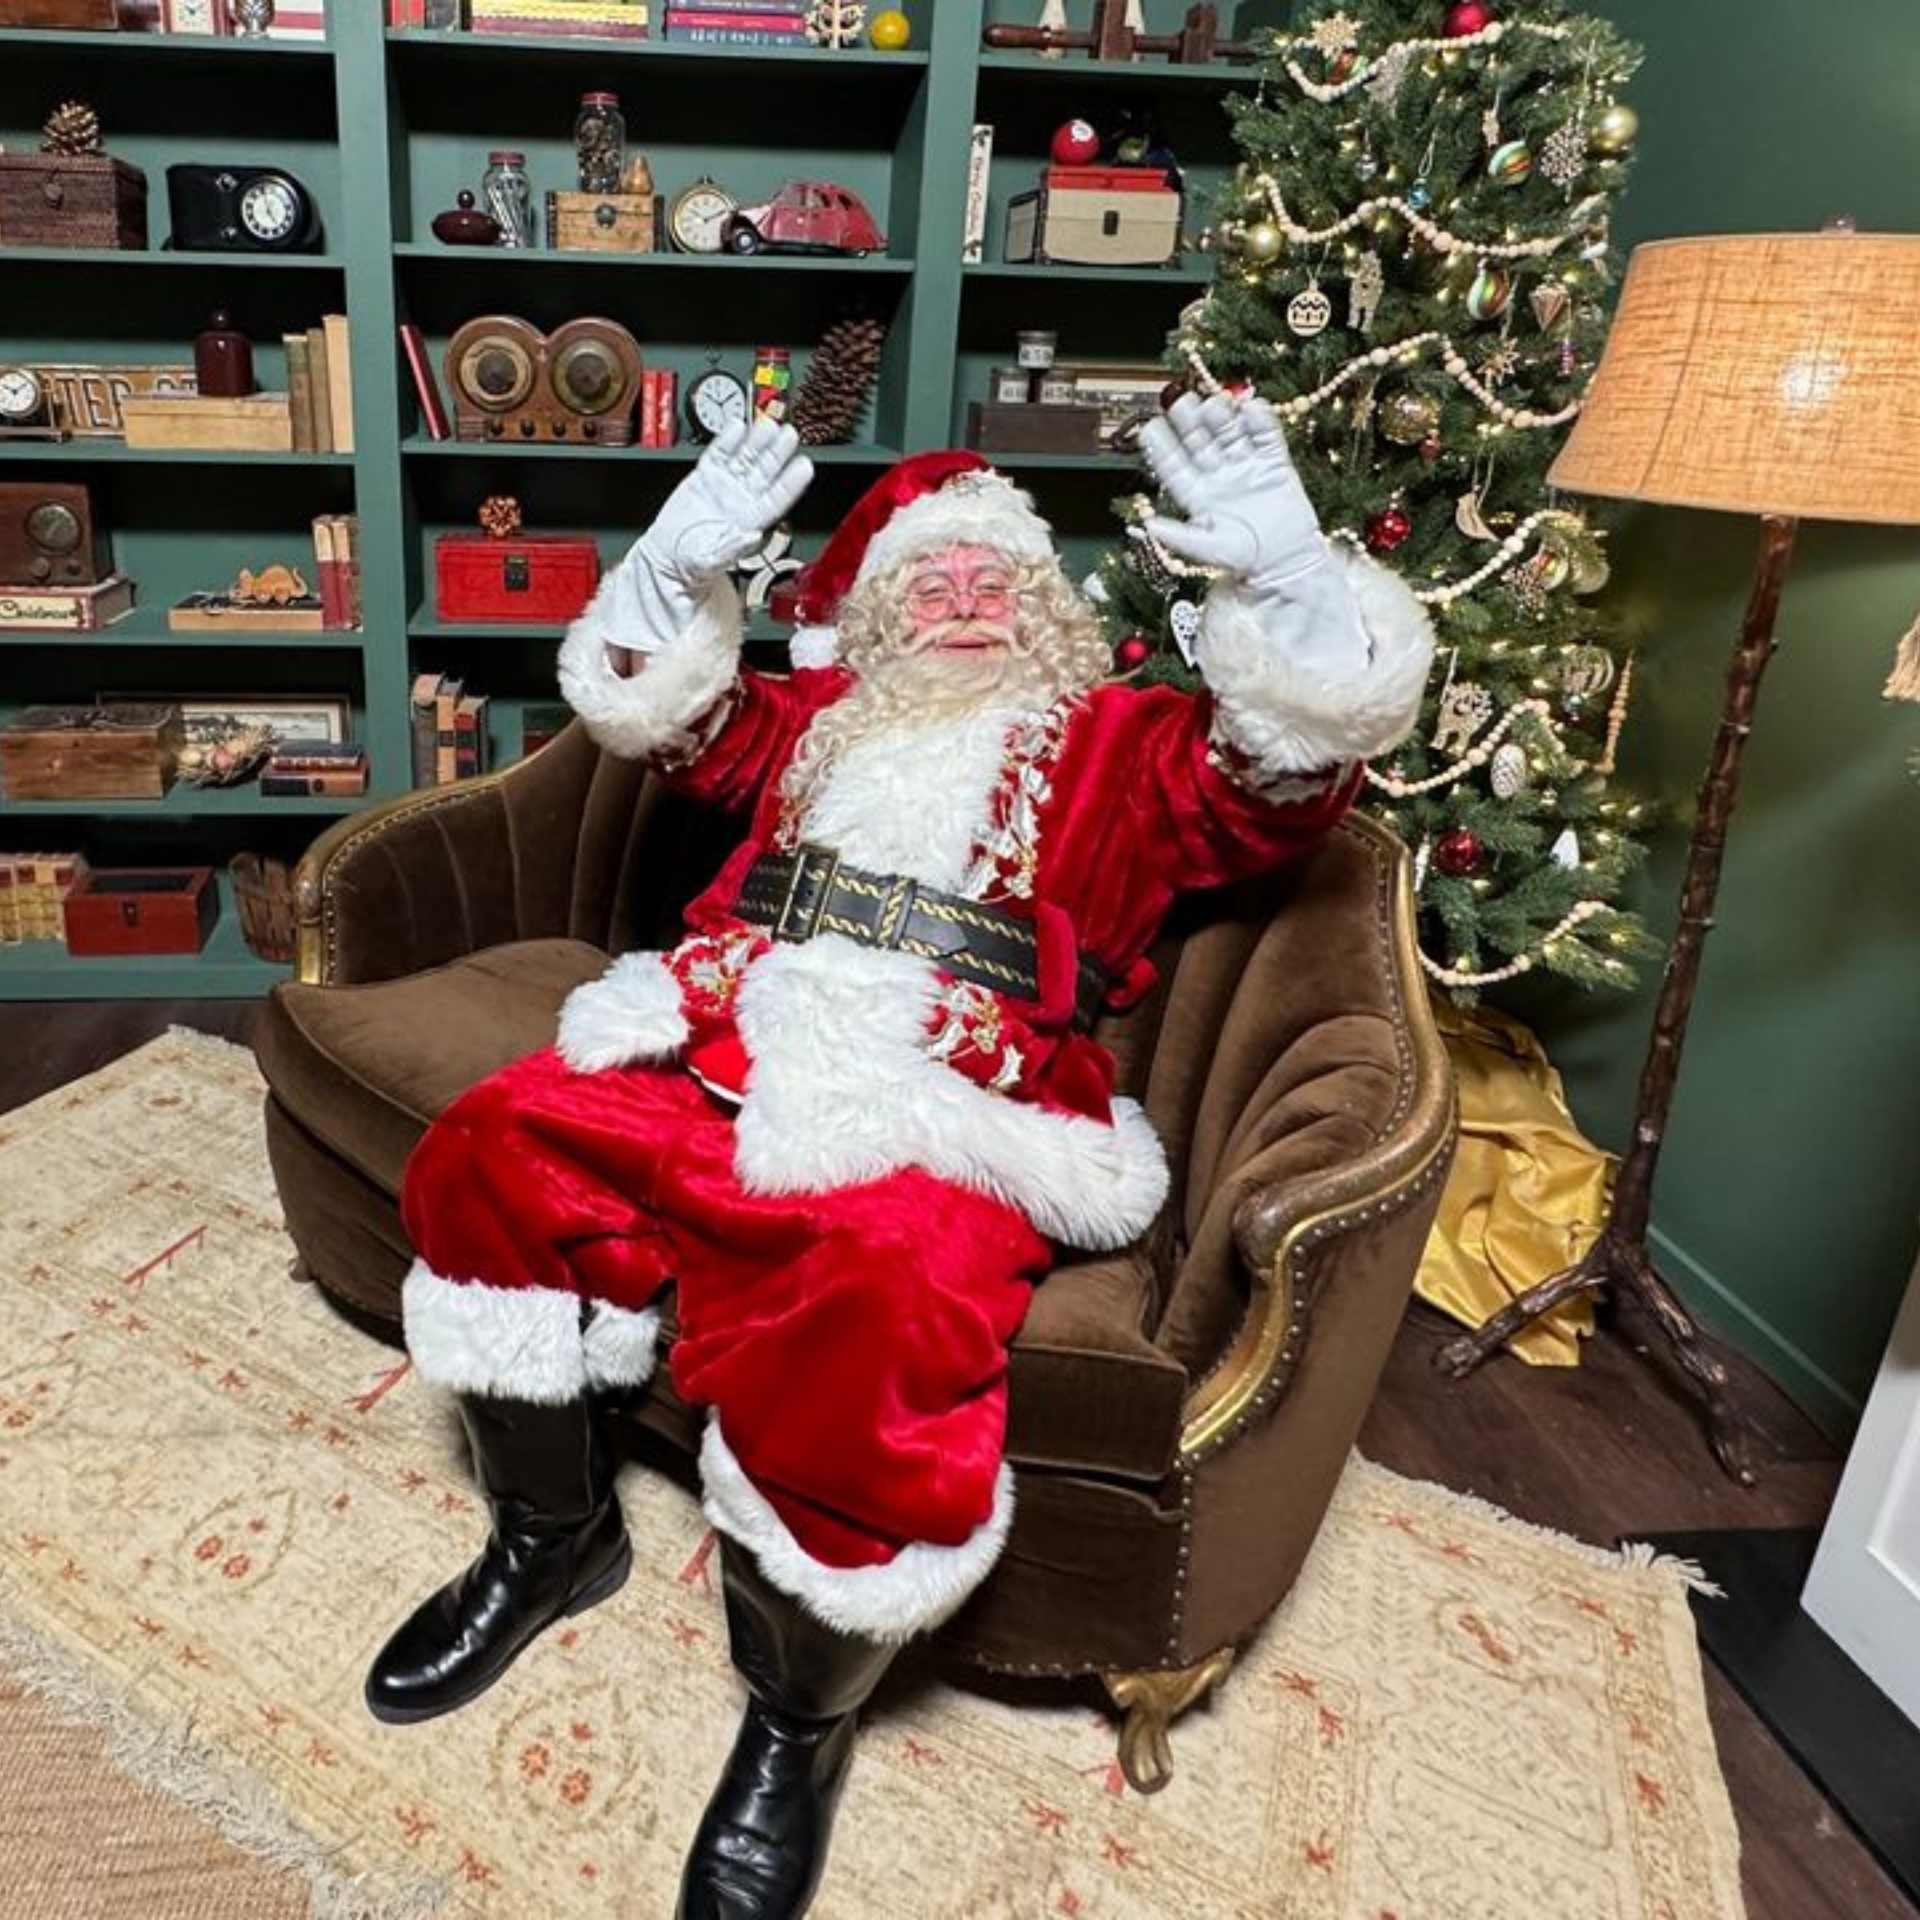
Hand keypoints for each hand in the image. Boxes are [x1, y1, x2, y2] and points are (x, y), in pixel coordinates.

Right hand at [601, 416, 811, 665]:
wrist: (667, 557)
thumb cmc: (692, 564)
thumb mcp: (712, 560)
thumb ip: (733, 547)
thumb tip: (751, 536)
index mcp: (750, 520)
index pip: (778, 498)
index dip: (792, 482)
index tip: (804, 466)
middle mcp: (742, 500)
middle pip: (765, 472)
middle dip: (777, 453)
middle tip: (789, 434)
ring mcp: (724, 486)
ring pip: (745, 458)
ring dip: (757, 441)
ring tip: (767, 424)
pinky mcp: (704, 476)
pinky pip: (718, 454)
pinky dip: (727, 440)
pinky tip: (737, 426)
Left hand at [1135, 391, 1323, 589]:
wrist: (1286, 561)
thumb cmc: (1244, 559)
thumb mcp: (1208, 549)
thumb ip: (1180, 537)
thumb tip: (1148, 526)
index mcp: (1197, 493)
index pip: (1173, 465)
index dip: (1162, 447)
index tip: (1150, 429)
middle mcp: (1217, 474)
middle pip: (1199, 440)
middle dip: (1190, 422)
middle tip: (1181, 403)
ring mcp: (1245, 464)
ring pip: (1229, 431)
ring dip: (1221, 416)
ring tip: (1214, 403)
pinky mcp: (1273, 462)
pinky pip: (1266, 435)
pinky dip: (1260, 420)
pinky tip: (1252, 408)